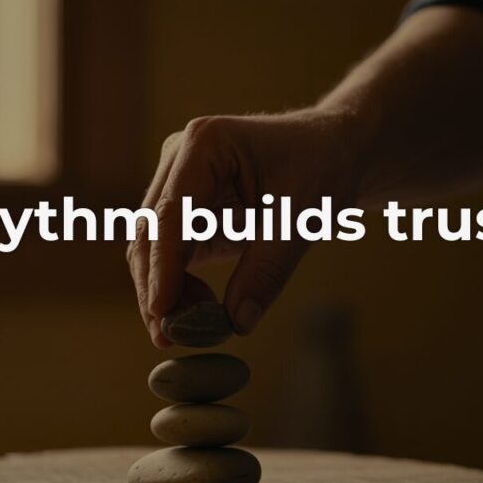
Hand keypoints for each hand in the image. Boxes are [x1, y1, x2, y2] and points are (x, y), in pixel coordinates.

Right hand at [126, 107, 364, 347]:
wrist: (333, 151)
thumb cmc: (322, 168)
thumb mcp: (303, 219)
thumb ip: (268, 270)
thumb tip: (236, 323)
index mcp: (205, 145)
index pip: (171, 214)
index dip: (162, 266)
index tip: (160, 311)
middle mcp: (179, 160)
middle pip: (149, 233)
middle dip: (155, 287)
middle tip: (169, 338)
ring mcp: (177, 185)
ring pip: (151, 249)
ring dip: (165, 292)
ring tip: (197, 329)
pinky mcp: (186, 212)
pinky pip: (170, 257)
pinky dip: (179, 288)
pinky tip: (205, 312)